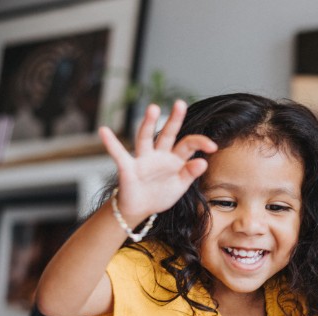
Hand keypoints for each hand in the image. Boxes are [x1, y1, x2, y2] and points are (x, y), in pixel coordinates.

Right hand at [100, 100, 217, 224]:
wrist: (141, 209)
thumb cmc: (162, 194)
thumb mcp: (180, 185)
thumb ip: (190, 173)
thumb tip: (203, 162)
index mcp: (175, 158)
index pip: (188, 144)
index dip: (201, 143)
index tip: (213, 146)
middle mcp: (159, 154)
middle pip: (168, 134)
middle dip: (174, 119)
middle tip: (181, 103)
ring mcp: (143, 159)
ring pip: (145, 138)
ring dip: (148, 123)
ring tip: (153, 108)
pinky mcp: (128, 167)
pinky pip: (118, 154)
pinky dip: (111, 143)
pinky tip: (104, 131)